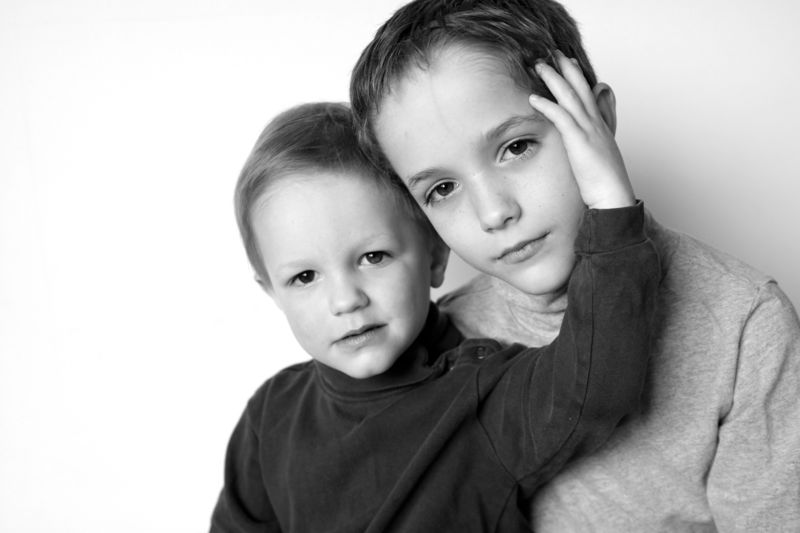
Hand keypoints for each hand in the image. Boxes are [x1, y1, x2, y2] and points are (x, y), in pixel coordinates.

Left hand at [529, 50, 634, 209]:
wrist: (613, 197)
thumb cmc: (605, 183)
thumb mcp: (600, 156)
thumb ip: (597, 140)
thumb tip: (592, 134)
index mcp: (601, 126)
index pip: (590, 94)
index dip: (580, 77)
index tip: (570, 63)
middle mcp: (596, 123)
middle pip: (580, 87)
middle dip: (566, 68)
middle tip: (553, 53)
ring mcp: (589, 130)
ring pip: (570, 96)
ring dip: (553, 79)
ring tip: (539, 66)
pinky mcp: (579, 141)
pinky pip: (561, 117)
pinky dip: (547, 105)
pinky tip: (533, 98)